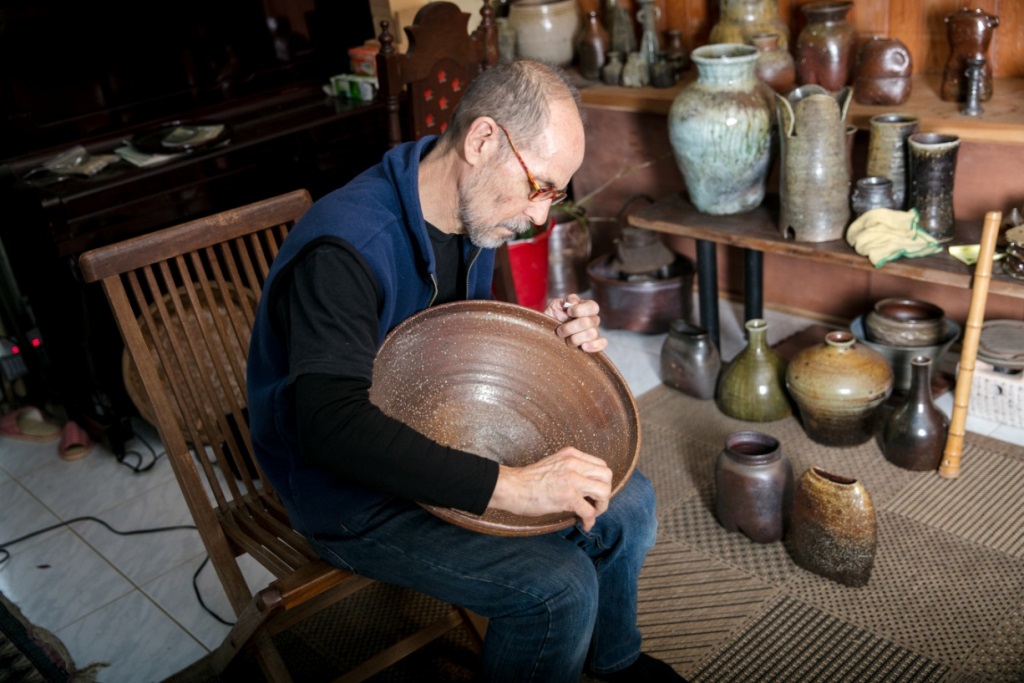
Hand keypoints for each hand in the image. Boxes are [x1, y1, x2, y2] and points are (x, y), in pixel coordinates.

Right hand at [488, 447, 612, 530]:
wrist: (512, 487)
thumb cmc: (528, 480)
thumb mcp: (555, 464)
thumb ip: (572, 469)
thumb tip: (586, 487)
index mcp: (572, 454)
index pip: (601, 465)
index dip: (601, 481)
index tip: (593, 493)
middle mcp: (575, 463)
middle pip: (607, 476)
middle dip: (605, 493)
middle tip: (595, 504)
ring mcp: (572, 479)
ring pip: (604, 491)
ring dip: (601, 506)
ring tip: (591, 513)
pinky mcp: (568, 496)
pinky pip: (590, 511)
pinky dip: (590, 520)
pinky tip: (584, 524)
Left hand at [544, 295, 607, 352]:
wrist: (548, 334)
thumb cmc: (552, 318)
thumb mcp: (556, 306)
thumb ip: (566, 300)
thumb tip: (574, 301)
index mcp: (585, 308)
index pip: (592, 307)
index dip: (580, 310)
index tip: (568, 312)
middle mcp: (592, 320)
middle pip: (588, 322)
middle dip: (570, 327)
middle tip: (560, 331)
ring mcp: (594, 333)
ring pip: (592, 334)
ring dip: (575, 338)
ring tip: (567, 341)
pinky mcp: (594, 345)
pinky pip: (602, 344)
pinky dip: (594, 345)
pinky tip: (583, 347)